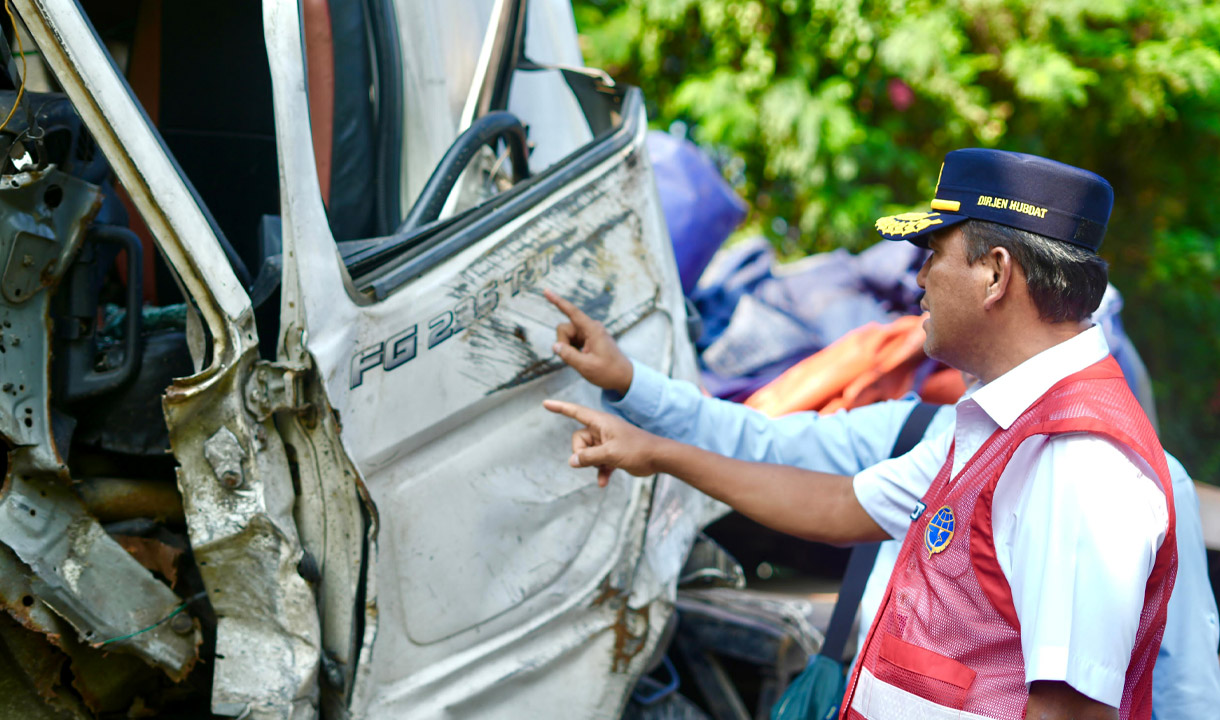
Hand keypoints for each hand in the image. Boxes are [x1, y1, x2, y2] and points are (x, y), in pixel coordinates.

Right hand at [543, 289, 632, 394]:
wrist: (623, 376)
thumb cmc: (608, 372)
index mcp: (593, 330)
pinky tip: (582, 358)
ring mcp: (589, 332)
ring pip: (566, 335)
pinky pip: (572, 340)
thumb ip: (569, 356)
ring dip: (568, 348)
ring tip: (582, 360)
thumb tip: (555, 346)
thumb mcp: (587, 367)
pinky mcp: (588, 338)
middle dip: (563, 343)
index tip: (546, 291)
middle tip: (575, 359)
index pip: (572, 312)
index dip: (557, 301)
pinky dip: (572, 349)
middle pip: (564, 328)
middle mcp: (591, 327)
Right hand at [543, 399, 662, 486]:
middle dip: (582, 453)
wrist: (659, 458)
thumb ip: (589, 457)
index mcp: (601, 422)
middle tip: (596, 459)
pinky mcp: (612, 453)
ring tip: (605, 469)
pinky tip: (603, 482)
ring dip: (592, 464)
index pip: (575, 412)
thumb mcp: (610, 454)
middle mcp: (602, 430)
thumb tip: (572, 462)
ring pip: (587, 453)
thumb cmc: (637, 450)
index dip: (560, 408)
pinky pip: (598, 462)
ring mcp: (607, 441)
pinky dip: (600, 471)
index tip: (545, 403)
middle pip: (578, 439)